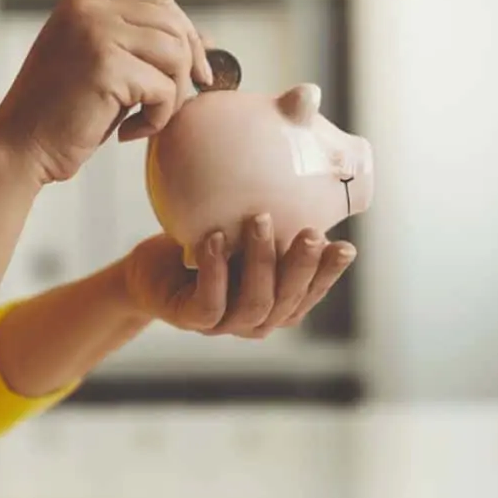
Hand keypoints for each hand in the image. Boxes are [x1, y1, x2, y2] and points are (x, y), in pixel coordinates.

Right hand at [0, 0, 212, 182]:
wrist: (19, 150)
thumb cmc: (61, 117)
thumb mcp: (105, 70)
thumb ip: (144, 49)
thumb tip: (207, 40)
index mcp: (84, 2)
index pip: (159, 3)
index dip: (186, 36)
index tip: (194, 74)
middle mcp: (88, 8)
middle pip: (173, 24)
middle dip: (187, 65)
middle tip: (177, 103)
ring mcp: (95, 33)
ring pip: (175, 54)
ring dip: (172, 96)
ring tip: (145, 120)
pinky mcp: (105, 66)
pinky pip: (164, 89)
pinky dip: (156, 119)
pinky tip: (126, 133)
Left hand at [121, 216, 355, 338]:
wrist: (152, 270)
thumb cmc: (207, 247)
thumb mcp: (244, 233)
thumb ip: (275, 223)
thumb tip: (307, 173)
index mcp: (278, 302)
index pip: (311, 292)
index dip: (329, 274)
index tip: (346, 246)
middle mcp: (257, 319)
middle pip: (287, 300)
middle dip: (302, 266)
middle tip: (311, 233)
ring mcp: (225, 324)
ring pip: (254, 303)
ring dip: (260, 261)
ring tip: (259, 220)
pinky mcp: (192, 320)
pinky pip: (209, 303)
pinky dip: (215, 270)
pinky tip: (216, 239)